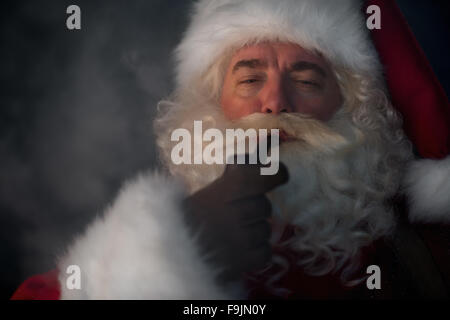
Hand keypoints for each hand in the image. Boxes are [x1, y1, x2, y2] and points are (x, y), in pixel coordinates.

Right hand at [183, 158, 288, 282]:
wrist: (167, 257)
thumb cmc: (183, 221)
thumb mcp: (206, 193)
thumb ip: (233, 177)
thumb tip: (263, 151)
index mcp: (223, 191)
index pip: (261, 176)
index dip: (276, 173)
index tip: (280, 174)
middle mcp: (235, 213)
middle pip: (264, 205)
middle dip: (255, 208)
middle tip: (237, 213)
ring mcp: (240, 240)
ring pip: (265, 230)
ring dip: (254, 231)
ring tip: (232, 235)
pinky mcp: (243, 262)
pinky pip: (265, 252)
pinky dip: (256, 252)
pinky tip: (238, 251)